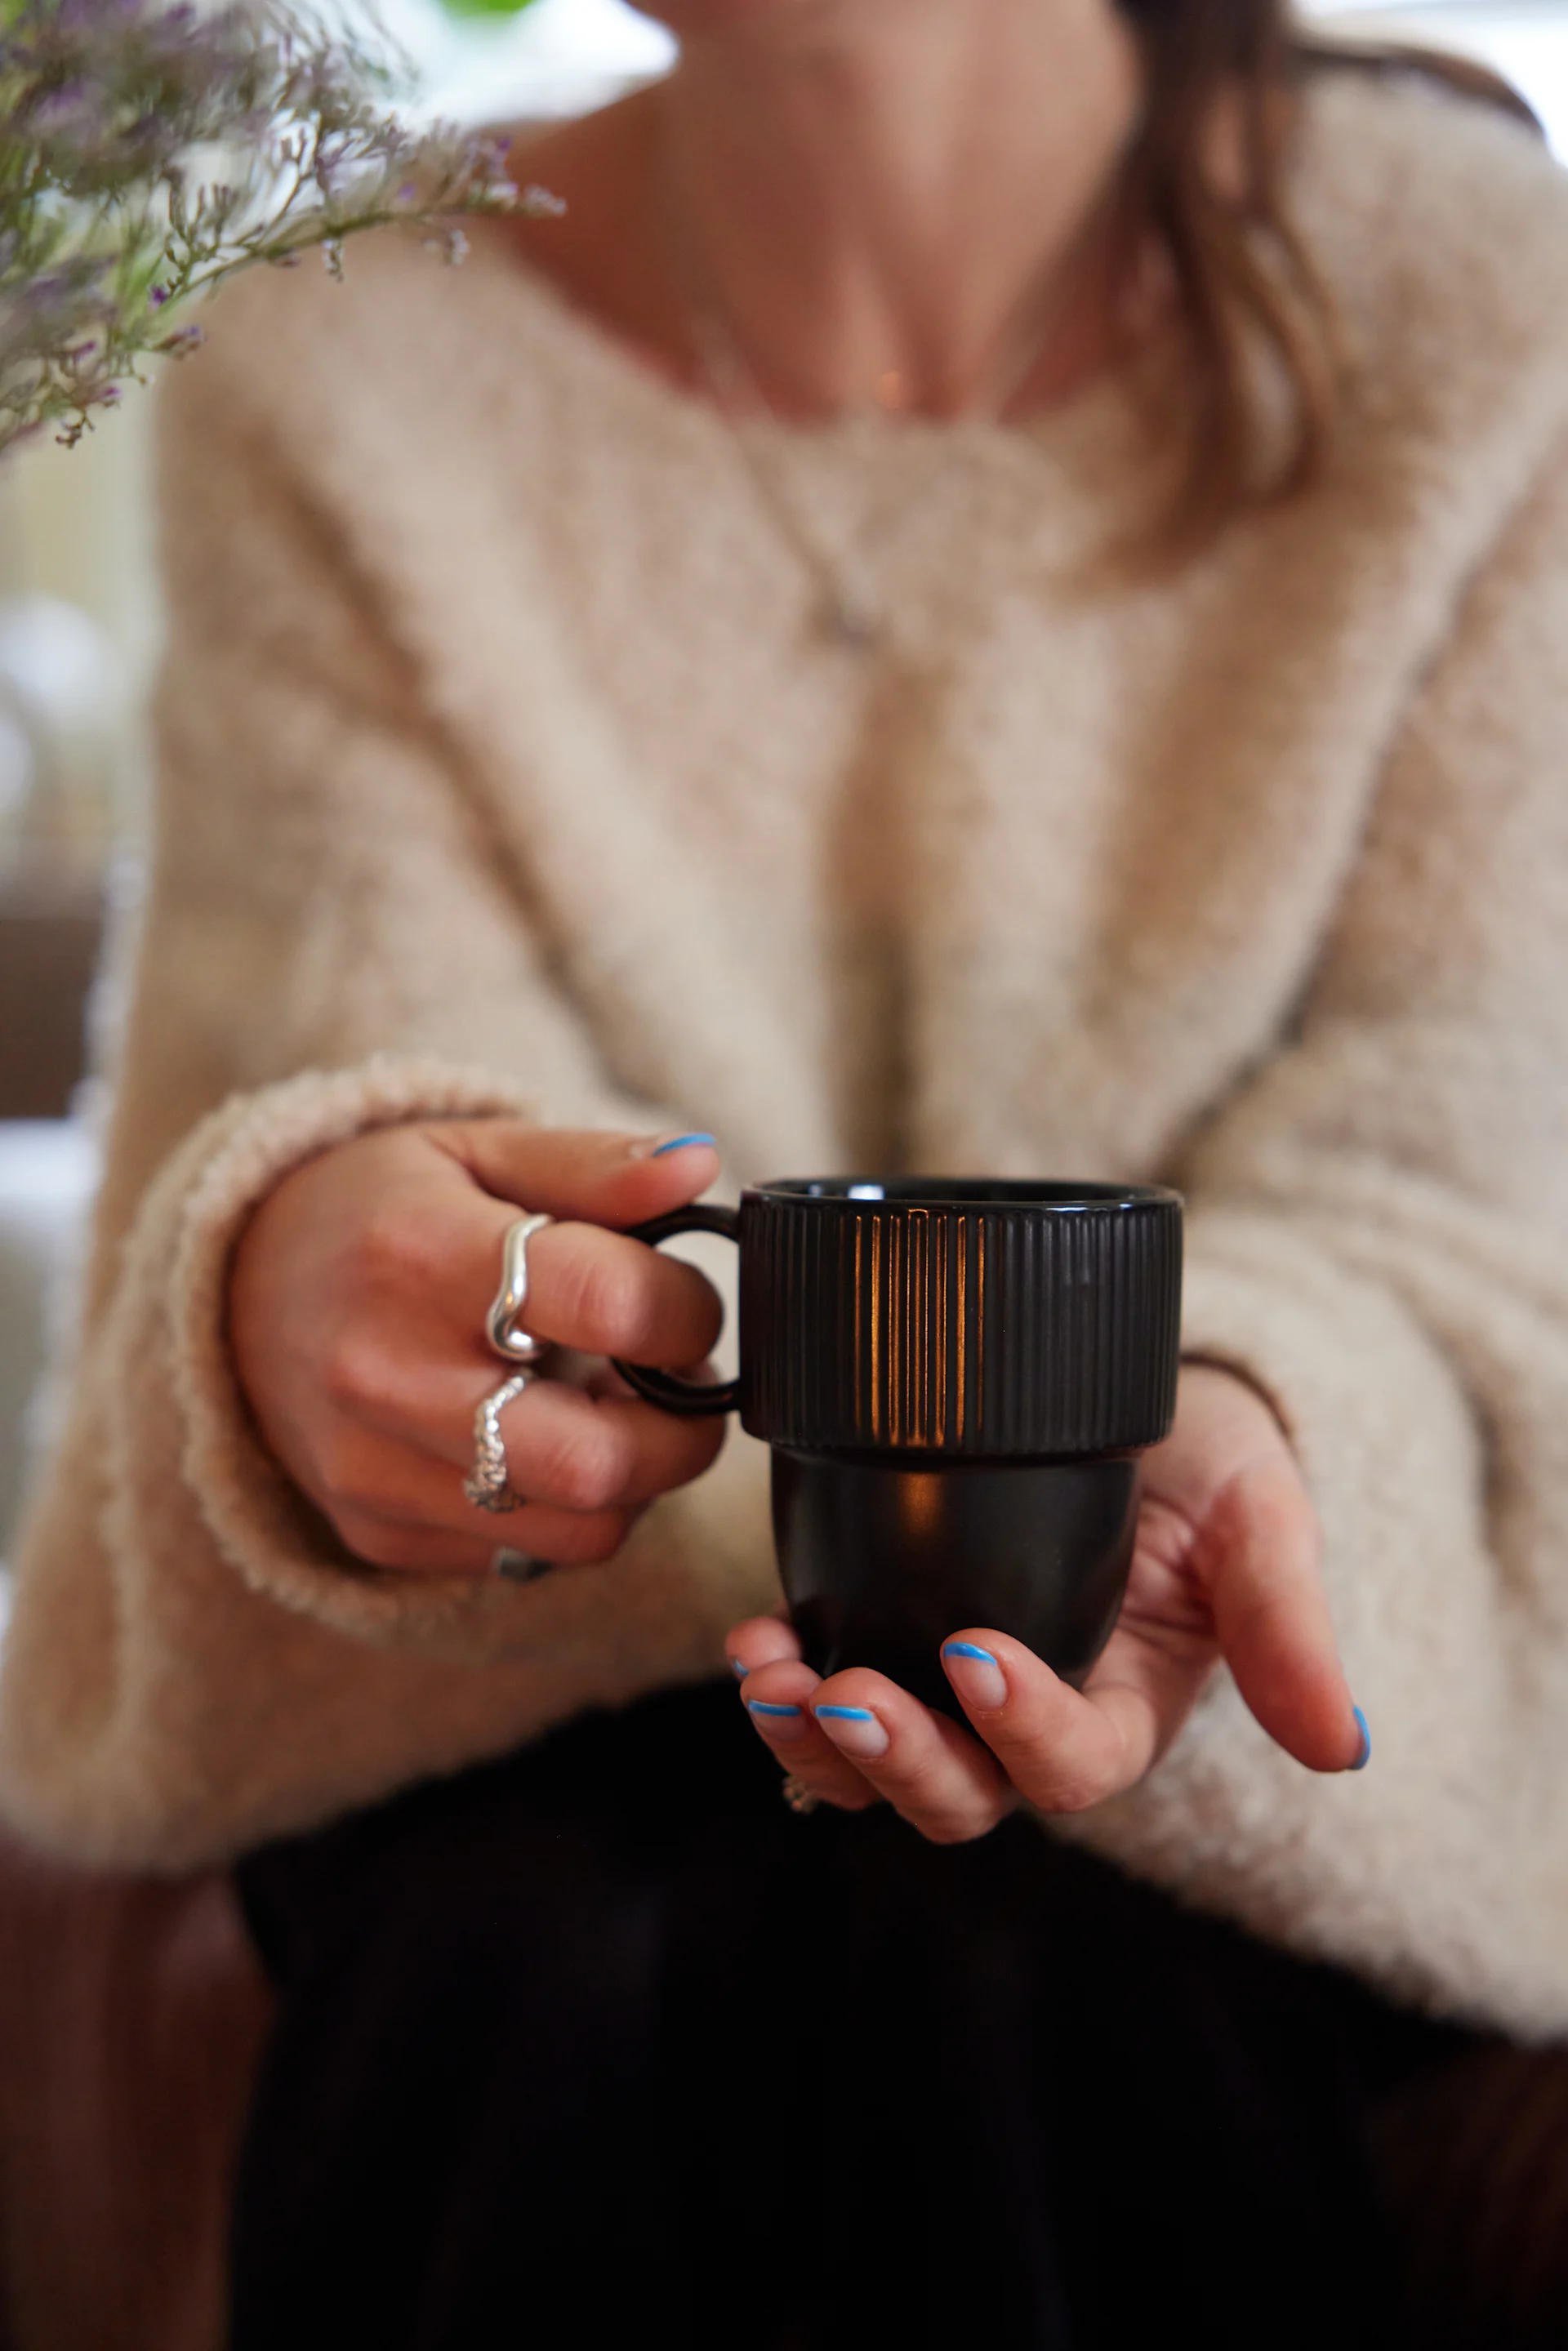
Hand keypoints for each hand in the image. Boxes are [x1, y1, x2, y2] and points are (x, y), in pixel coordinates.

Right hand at [230, 1123, 726, 1573]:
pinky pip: (525, 1552)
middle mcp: (386, 1374)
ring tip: (615, 1408)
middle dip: (681, 1431)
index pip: (610, 1305)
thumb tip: (699, 1164)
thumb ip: (597, 1166)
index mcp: (422, 1253)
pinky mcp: (375, 1531)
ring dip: (635, 1477)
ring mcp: (373, 1468)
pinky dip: (565, 1506)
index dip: (686, 1311)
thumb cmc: (380, 1210)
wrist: (238, 1289)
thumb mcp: (481, 1151)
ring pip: (578, 1528)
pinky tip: (546, 1437)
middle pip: (598, 1460)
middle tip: (677, 1382)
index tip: (686, 1304)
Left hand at [727, 1363, 1366, 1839]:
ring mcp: (954, 1685)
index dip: (1023, 1731)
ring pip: (878, 1768)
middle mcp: (1033, 1717)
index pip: (1074, 1767)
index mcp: (1128, 1710)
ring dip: (815, 1740)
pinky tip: (755, 1641)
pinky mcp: (894, 1629)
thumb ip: (1287, 1626)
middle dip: (896, 1761)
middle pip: (961, 1795)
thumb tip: (1342, 1746)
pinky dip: (786, 1681)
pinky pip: (831, 1695)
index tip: (976, 1651)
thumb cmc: (1214, 1459)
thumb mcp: (1265, 1520)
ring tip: (766, 1678)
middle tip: (842, 1696)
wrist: (1147, 1399)